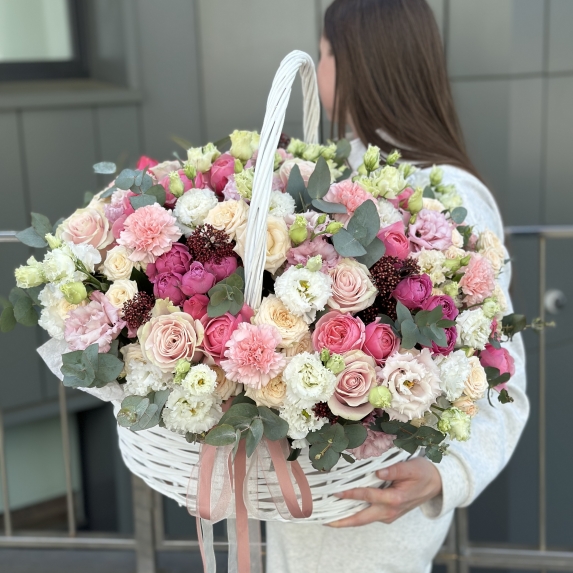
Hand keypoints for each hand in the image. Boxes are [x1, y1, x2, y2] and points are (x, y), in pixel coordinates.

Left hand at [326, 457, 441, 527]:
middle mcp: (390, 511)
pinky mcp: (387, 514)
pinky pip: (368, 516)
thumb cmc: (422, 472)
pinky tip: (343, 509)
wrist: (436, 484)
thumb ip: (394, 470)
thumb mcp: (412, 467)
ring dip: (346, 519)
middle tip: (324, 520)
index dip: (351, 493)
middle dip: (342, 521)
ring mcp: (388, 515)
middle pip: (361, 519)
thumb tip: (378, 471)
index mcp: (395, 499)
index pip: (368, 496)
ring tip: (328, 517)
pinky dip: (355, 514)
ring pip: (363, 519)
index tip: (336, 492)